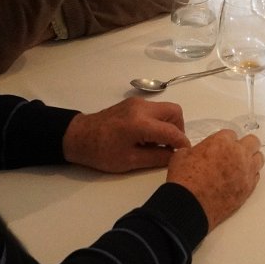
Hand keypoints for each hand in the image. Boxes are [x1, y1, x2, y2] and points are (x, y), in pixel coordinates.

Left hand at [63, 97, 188, 172]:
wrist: (78, 137)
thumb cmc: (101, 153)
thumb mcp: (130, 161)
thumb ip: (156, 158)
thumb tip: (175, 156)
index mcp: (141, 123)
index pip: (172, 131)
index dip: (182, 143)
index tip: (186, 154)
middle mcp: (142, 107)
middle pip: (174, 112)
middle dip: (178, 129)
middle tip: (171, 147)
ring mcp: (137, 102)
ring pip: (165, 109)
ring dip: (168, 124)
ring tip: (158, 143)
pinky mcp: (132, 103)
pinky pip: (154, 109)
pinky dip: (158, 121)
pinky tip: (148, 136)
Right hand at [166, 130, 262, 230]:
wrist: (190, 205)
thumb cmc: (185, 180)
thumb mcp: (182, 155)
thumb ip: (196, 150)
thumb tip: (196, 153)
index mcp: (222, 141)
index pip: (232, 134)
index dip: (225, 141)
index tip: (221, 146)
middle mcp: (238, 154)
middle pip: (253, 141)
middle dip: (245, 145)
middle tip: (236, 152)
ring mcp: (246, 171)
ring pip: (259, 158)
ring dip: (251, 159)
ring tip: (241, 165)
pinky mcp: (248, 188)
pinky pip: (256, 177)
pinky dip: (250, 176)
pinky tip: (240, 179)